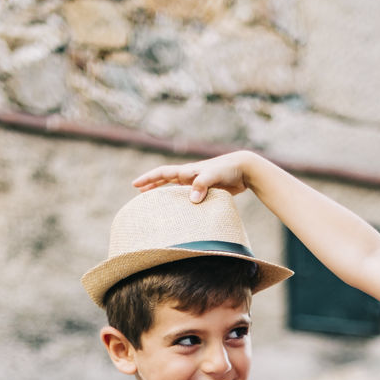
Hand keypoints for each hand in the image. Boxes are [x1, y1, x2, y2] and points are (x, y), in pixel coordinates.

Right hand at [132, 152, 254, 200]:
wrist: (244, 169)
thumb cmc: (228, 169)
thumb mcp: (213, 175)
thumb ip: (202, 185)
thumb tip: (191, 200)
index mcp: (187, 171)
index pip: (163, 173)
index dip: (149, 179)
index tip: (135, 185)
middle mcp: (190, 176)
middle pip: (166, 180)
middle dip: (152, 185)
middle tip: (139, 193)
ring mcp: (198, 183)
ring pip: (176, 188)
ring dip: (166, 194)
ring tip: (156, 202)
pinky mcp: (207, 191)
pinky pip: (189, 197)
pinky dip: (182, 202)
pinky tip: (181, 210)